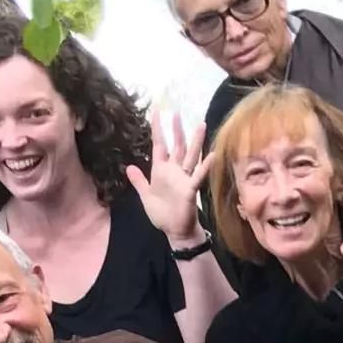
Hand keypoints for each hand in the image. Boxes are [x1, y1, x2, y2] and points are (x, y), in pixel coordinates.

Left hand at [127, 111, 213, 247]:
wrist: (174, 231)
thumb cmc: (162, 214)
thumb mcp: (145, 196)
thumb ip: (139, 181)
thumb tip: (129, 166)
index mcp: (161, 170)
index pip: (159, 145)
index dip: (157, 129)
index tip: (157, 112)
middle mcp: (174, 170)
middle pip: (176, 145)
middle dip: (176, 129)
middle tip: (177, 112)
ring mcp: (184, 178)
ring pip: (190, 155)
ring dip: (195, 141)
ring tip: (201, 124)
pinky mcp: (190, 189)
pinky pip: (198, 175)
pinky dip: (205, 166)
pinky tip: (213, 155)